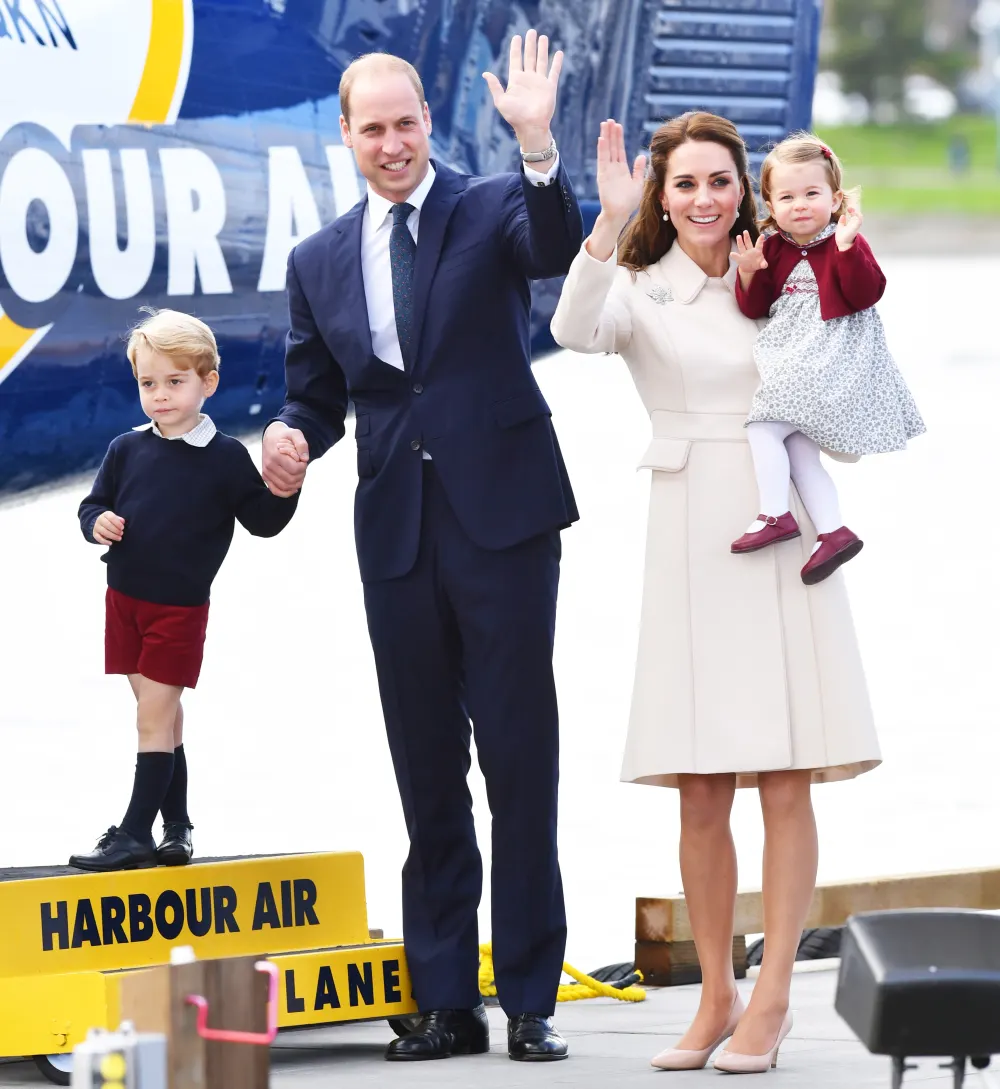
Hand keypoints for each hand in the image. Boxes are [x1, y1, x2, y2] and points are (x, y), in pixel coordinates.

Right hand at [93, 511, 124, 544]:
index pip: (111, 517)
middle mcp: (100, 520)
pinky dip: (105, 542)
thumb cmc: (111, 521)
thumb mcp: (116, 518)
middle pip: (108, 525)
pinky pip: (98, 538)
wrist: (101, 523)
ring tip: (119, 538)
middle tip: (122, 533)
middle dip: (116, 530)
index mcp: (106, 514)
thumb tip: (122, 521)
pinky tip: (111, 543)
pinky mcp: (95, 534)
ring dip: (113, 536)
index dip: (118, 523)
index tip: (122, 528)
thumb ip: (120, 519)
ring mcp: (96, 527)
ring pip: (104, 532)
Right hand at [262, 422, 307, 496]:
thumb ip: (302, 444)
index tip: (303, 460)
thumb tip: (305, 459)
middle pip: (291, 479)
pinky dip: (287, 493)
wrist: (272, 437)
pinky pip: (276, 491)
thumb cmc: (286, 436)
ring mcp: (266, 473)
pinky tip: (294, 488)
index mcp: (275, 455)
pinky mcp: (266, 477)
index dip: (303, 467)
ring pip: (285, 487)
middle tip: (302, 467)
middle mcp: (269, 465)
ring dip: (297, 483)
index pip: (294, 469)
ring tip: (299, 473)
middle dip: (301, 475)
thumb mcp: (296, 433)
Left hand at [483, 30, 561, 150]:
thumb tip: (485, 73)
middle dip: (530, 44)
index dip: (516, 48)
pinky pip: (554, 72)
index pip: (516, 60)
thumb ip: (494, 86)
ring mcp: (539, 82)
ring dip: (542, 49)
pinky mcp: (550, 87)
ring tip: (543, 37)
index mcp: (516, 80)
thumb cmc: (514, 116)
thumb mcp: (500, 101)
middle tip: (531, 32)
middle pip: (529, 57)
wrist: (530, 126)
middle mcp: (528, 79)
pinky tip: (558, 53)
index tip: (517, 37)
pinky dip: (556, 63)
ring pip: (541, 61)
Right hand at [596, 119, 646, 226]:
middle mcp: (613, 168)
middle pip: (612, 147)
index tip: (618, 125)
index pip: (619, 149)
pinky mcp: (603, 176)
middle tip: (609, 120)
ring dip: (606, 137)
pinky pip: (602, 160)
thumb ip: (639, 170)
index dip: (619, 138)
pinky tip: (601, 139)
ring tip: (605, 124)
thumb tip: (642, 156)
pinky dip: (602, 150)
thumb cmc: (629, 202)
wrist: (620, 214)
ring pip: (606, 150)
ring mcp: (607, 171)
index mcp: (622, 169)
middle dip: (611, 134)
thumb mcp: (638, 183)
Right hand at [730, 231, 768, 282]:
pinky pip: (737, 257)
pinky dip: (735, 256)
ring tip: (738, 236)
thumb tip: (765, 265)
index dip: (760, 240)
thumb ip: (764, 264)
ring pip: (742, 247)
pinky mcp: (740, 259)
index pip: (759, 244)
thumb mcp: (762, 264)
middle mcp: (750, 250)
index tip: (762, 235)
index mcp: (757, 250)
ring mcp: (744, 254)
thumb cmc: (757, 264)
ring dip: (740, 242)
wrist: (749, 269)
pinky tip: (732, 253)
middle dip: (747, 237)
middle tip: (745, 231)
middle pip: (748, 243)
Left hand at [836, 206, 862, 249]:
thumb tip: (843, 215)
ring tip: (850, 209)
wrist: (842, 243)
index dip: (852, 210)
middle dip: (854, 210)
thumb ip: (842, 222)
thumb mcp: (840, 227)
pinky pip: (860, 220)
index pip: (854, 215)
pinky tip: (854, 213)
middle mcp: (855, 224)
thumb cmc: (841, 237)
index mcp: (852, 224)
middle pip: (858, 214)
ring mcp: (856, 226)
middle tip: (849, 207)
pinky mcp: (856, 227)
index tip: (847, 208)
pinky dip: (858, 215)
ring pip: (860, 217)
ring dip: (856, 212)